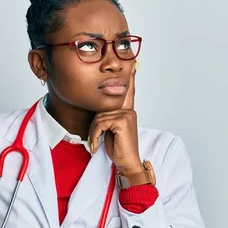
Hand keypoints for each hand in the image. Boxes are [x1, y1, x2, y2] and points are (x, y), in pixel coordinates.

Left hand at [88, 61, 142, 175]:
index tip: (133, 64)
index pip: (128, 92)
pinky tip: (97, 146)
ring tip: (96, 144)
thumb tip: (99, 111)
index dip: (130, 78)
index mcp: (127, 111)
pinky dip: (95, 136)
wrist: (126, 163)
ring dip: (93, 133)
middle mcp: (129, 110)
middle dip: (94, 126)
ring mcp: (127, 115)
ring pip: (99, 116)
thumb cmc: (118, 148)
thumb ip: (107, 118)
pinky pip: (100, 123)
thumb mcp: (110, 130)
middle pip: (101, 108)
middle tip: (95, 141)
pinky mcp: (123, 121)